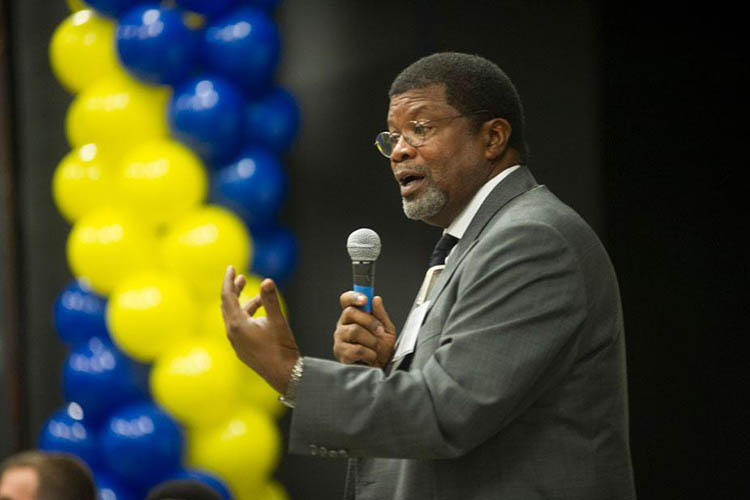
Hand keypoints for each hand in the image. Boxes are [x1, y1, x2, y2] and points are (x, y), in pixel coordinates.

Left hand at [221, 266, 299, 393]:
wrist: (284, 375)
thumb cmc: (281, 348)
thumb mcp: (278, 321)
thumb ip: (271, 300)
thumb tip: (267, 280)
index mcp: (237, 325)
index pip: (228, 297)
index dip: (229, 281)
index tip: (231, 268)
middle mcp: (232, 334)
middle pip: (228, 306)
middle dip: (234, 290)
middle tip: (241, 278)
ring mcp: (237, 343)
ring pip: (234, 317)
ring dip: (244, 304)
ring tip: (259, 297)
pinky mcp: (243, 349)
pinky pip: (239, 327)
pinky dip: (247, 316)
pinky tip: (261, 316)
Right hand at [333, 292, 395, 367]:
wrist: (381, 370)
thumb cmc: (382, 350)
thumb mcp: (387, 330)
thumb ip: (380, 315)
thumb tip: (376, 299)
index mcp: (353, 317)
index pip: (346, 300)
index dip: (353, 296)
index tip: (365, 299)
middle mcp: (343, 325)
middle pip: (350, 312)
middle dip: (370, 321)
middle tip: (380, 331)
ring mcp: (340, 339)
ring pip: (355, 331)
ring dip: (372, 340)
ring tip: (376, 348)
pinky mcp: (341, 354)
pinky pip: (357, 349)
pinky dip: (369, 354)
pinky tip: (371, 357)